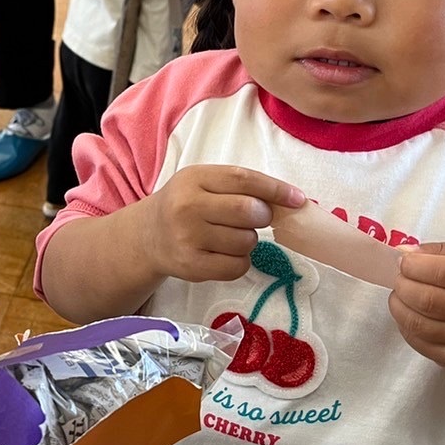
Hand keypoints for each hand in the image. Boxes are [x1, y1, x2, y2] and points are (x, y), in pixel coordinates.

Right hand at [141, 165, 304, 284]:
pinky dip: (240, 261)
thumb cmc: (185, 205)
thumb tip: (291, 200)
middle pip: (248, 211)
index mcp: (194, 179)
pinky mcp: (192, 266)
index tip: (297, 199)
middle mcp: (187, 207)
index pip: (243, 180)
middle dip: (262, 217)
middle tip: (255, 219)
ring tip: (229, 236)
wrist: (148, 236)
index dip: (275, 189)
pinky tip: (224, 254)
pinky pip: (238, 266)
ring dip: (248, 240)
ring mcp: (188, 238)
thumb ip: (239, 186)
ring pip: (246, 241)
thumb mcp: (203, 184)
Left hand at [389, 242, 444, 369]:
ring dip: (399, 306)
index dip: (416, 266)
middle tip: (399, 278)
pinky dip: (405, 326)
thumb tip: (404, 252)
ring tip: (399, 294)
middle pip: (429, 300)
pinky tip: (408, 314)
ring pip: (420, 324)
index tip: (404, 261)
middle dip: (403, 285)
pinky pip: (420, 343)